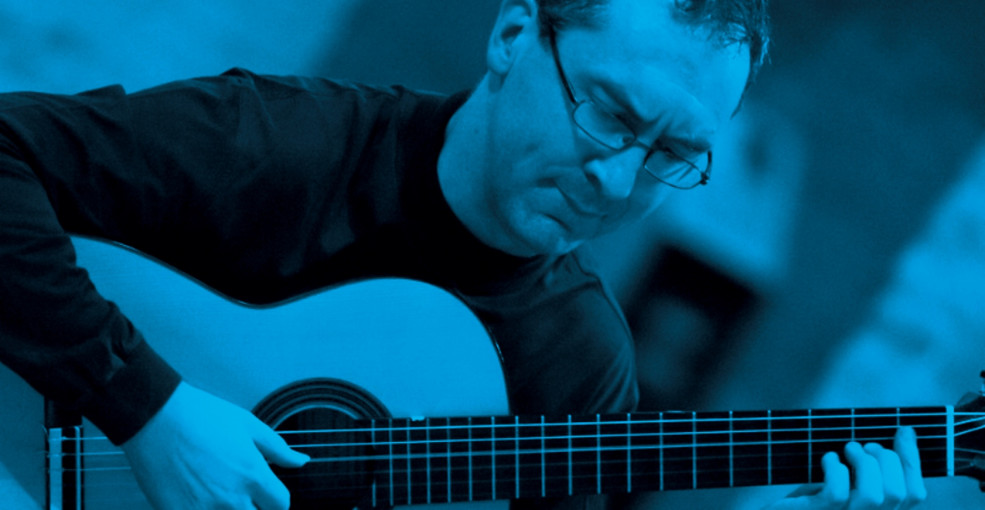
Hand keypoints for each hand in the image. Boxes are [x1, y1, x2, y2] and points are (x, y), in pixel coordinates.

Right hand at [120, 381, 309, 508]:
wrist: (155, 416)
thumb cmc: (201, 415)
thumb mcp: (248, 425)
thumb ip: (278, 449)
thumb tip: (302, 461)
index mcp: (253, 474)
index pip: (281, 505)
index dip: (277, 502)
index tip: (268, 497)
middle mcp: (232, 497)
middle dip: (254, 509)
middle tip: (245, 498)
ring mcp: (204, 508)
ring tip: (222, 500)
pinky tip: (200, 503)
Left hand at [765, 427, 926, 508]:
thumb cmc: (809, 503)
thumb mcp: (844, 487)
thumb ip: (868, 474)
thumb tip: (900, 435)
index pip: (915, 495)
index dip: (912, 460)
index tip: (904, 431)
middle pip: (897, 493)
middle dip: (885, 459)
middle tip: (863, 446)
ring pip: (875, 496)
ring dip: (864, 463)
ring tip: (848, 449)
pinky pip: (837, 494)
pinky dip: (835, 469)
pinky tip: (827, 460)